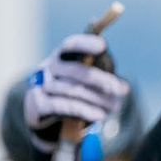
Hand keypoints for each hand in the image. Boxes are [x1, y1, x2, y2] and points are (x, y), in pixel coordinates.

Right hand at [20, 37, 128, 160]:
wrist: (40, 112)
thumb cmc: (66, 90)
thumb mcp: (79, 80)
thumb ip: (98, 77)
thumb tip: (123, 87)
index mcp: (60, 57)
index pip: (70, 45)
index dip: (85, 44)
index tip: (102, 46)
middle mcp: (48, 67)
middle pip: (76, 70)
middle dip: (101, 80)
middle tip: (121, 90)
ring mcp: (40, 85)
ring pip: (72, 90)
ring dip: (97, 99)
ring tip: (114, 107)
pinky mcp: (37, 104)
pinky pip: (62, 106)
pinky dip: (84, 110)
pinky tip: (99, 116)